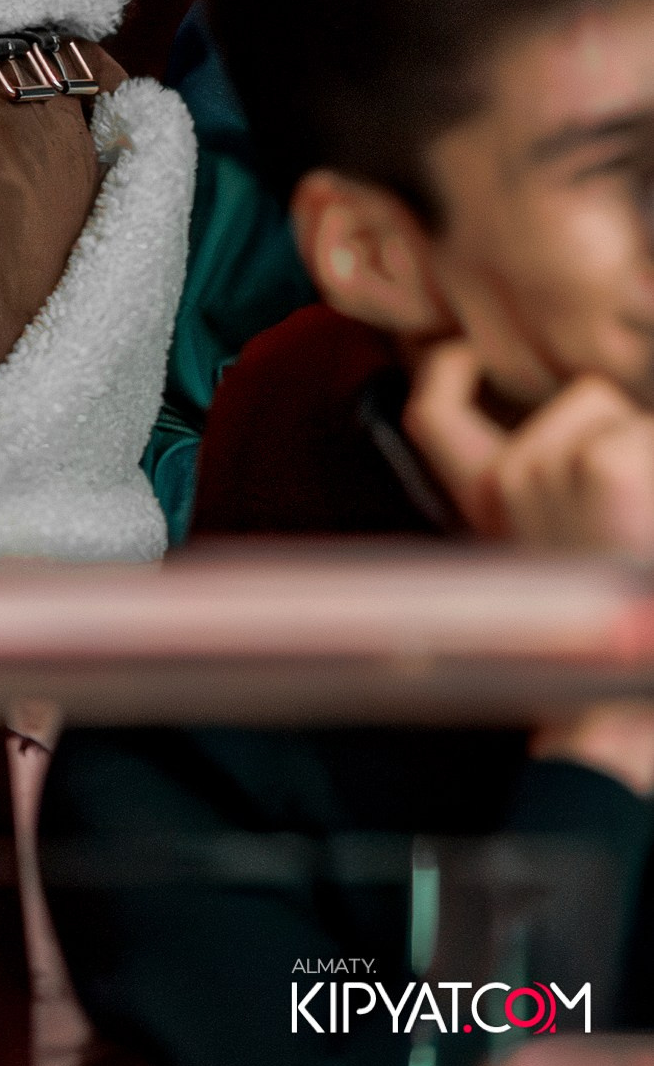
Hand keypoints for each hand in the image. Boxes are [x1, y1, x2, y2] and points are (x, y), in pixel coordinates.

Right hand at [408, 344, 653, 794]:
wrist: (624, 710)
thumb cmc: (600, 646)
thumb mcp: (543, 559)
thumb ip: (524, 498)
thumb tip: (559, 449)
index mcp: (489, 509)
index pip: (432, 417)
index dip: (441, 373)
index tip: (460, 355)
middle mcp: (507, 481)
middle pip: (582, 400)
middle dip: (624, 429)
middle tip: (637, 489)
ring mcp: (555, 468)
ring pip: (626, 410)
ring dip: (650, 448)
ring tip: (647, 522)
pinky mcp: (609, 469)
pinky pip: (649, 432)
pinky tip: (650, 515)